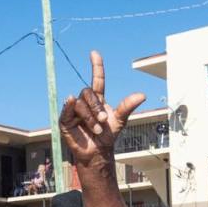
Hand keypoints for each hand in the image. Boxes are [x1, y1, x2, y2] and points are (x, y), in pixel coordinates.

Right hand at [59, 51, 145, 166]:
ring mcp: (74, 110)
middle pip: (88, 92)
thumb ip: (128, 106)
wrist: (97, 152)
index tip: (94, 53)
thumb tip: (142, 95)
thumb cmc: (107, 136)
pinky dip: (71, 108)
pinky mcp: (65, 119)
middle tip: (103, 121)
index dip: (96, 66)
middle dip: (96, 106)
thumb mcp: (120, 120)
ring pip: (80, 102)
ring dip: (89, 117)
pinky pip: (67, 109)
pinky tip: (76, 114)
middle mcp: (85, 102)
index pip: (97, 79)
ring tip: (96, 129)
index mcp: (98, 99)